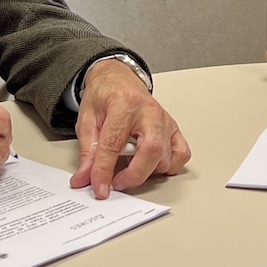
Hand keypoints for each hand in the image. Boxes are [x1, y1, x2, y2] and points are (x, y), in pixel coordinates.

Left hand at [70, 59, 191, 198]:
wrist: (119, 79)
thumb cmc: (105, 95)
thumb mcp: (87, 119)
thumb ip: (88, 151)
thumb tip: (85, 178)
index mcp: (124, 103)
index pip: (114, 144)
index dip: (105, 171)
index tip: (100, 188)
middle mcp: (149, 111)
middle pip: (151, 151)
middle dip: (133, 175)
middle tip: (117, 183)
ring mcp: (165, 120)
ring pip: (166, 158)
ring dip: (147, 170)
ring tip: (130, 164)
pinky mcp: (174, 128)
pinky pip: (181, 154)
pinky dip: (168, 166)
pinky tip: (152, 164)